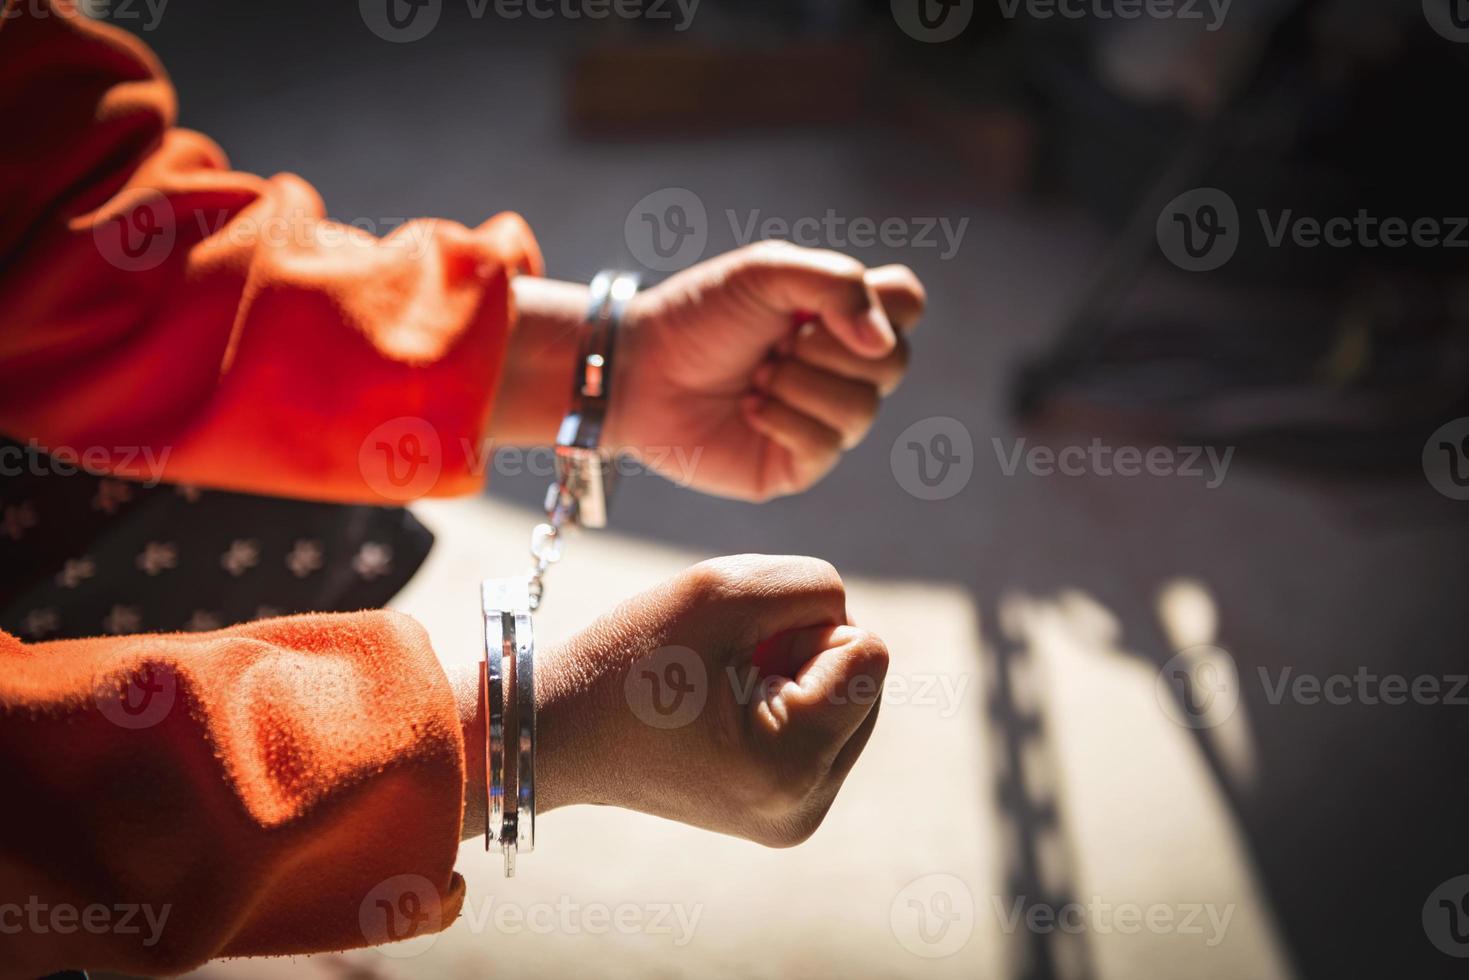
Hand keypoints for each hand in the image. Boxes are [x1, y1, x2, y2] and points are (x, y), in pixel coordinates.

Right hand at [525, 554, 887, 846]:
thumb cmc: (629, 659)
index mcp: (793, 766)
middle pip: (866, 680)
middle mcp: (806, 808)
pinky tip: (723, 711)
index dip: (802, 626)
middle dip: (804, 653)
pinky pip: (825, 727)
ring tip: (718, 689)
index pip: (869, 652)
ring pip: (850, 701)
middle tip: (720, 667)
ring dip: (794, 674)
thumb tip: (850, 622)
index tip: (734, 648)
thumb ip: (811, 586)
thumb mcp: (721, 589)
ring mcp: (797, 818)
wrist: (558, 732)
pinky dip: (784, 701)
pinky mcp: (785, 812)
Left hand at [610, 243, 924, 500]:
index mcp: (843, 314)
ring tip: (756, 376)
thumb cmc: (700, 315)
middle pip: (894, 362)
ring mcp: (826, 419)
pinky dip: (782, 420)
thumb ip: (838, 286)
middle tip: (774, 344)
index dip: (878, 306)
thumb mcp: (767, 272)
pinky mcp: (799, 463)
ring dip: (798, 385)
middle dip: (825, 349)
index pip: (909, 304)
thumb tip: (881, 344)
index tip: (818, 306)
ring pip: (862, 410)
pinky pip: (824, 446)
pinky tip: (749, 408)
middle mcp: (845, 368)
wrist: (638, 369)